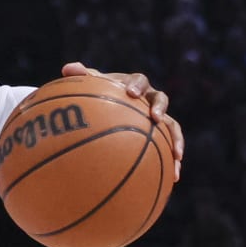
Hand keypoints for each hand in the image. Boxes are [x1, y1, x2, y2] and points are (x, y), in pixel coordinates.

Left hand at [60, 63, 183, 179]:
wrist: (111, 106)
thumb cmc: (99, 95)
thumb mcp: (90, 87)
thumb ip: (81, 77)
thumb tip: (67, 68)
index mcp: (135, 84)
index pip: (139, 80)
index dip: (136, 85)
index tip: (130, 93)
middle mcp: (150, 99)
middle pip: (161, 99)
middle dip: (160, 108)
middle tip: (156, 118)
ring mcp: (157, 117)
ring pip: (172, 125)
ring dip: (176, 139)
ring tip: (177, 156)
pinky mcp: (160, 134)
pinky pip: (169, 147)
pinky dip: (172, 161)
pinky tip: (174, 178)